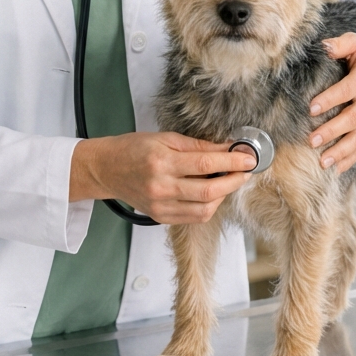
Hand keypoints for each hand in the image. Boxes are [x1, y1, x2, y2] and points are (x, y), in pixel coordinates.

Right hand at [70, 132, 256, 223]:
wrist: (106, 168)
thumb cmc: (132, 149)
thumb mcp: (165, 138)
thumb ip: (197, 146)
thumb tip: (227, 148)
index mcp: (162, 162)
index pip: (207, 163)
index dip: (232, 161)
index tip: (249, 158)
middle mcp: (161, 187)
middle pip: (210, 190)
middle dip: (234, 181)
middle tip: (246, 171)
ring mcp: (160, 206)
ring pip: (205, 209)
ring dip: (223, 195)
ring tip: (229, 181)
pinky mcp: (160, 217)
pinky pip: (193, 217)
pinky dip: (208, 206)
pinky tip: (212, 193)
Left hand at [307, 32, 355, 173]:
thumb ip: (341, 44)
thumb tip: (323, 47)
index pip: (348, 90)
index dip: (330, 99)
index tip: (311, 109)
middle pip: (354, 118)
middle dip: (333, 131)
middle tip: (312, 141)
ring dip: (343, 151)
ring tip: (323, 162)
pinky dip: (353, 157)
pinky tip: (338, 168)